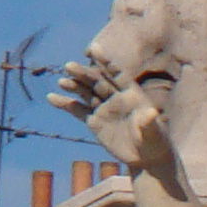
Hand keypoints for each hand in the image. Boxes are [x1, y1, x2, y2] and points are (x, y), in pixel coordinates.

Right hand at [51, 58, 179, 180]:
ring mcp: (104, 109)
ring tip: (62, 82)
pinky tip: (52, 98)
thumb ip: (149, 122)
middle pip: (97, 82)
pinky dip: (66, 104)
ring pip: (86, 93)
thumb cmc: (155, 142)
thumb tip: (151, 113)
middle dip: (84, 74)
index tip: (93, 49)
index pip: (117, 74)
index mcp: (131, 94)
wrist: (145, 158)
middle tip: (69, 66)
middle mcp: (115, 98)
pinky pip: (78, 111)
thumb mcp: (153, 133)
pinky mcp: (95, 122)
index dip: (105, 62)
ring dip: (74, 87)